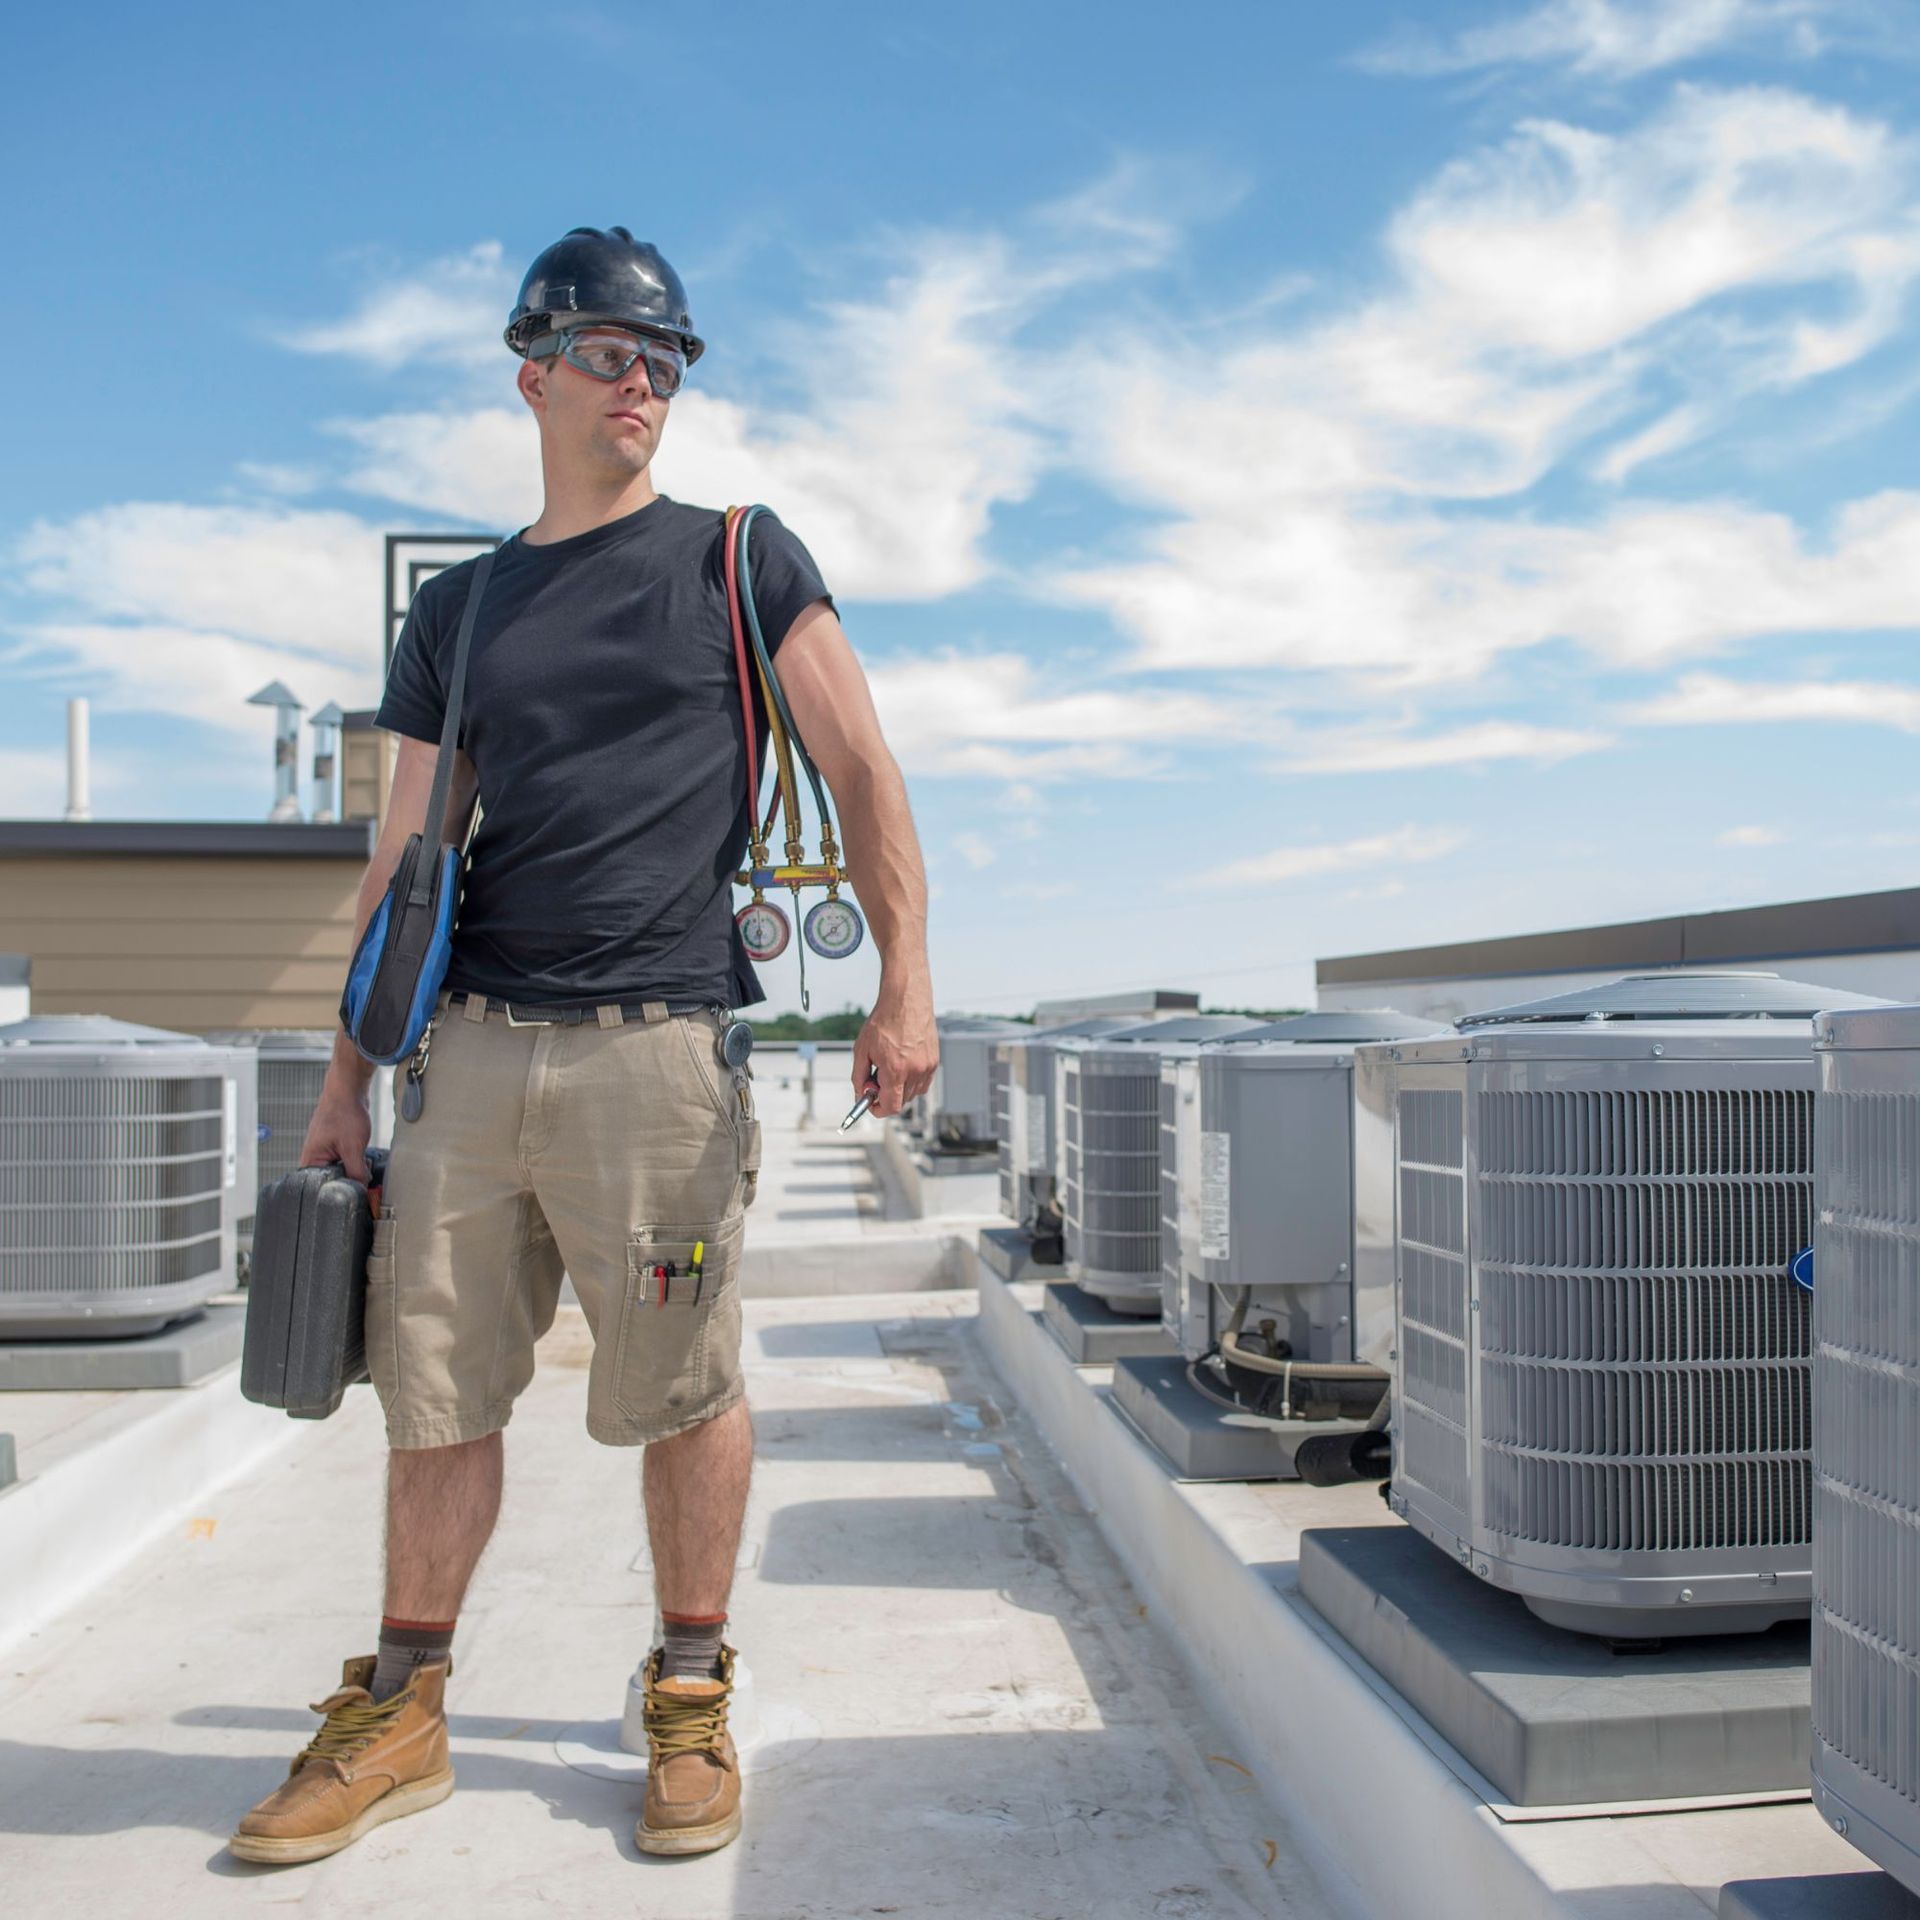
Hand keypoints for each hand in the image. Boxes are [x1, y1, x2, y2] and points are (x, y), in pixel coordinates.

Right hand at [299, 1081, 373, 1184]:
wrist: (348, 1089)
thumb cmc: (344, 1114)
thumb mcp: (352, 1147)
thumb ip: (356, 1171)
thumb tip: (362, 1189)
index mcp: (311, 1160)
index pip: (320, 1188)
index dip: (338, 1191)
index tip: (354, 1192)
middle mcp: (314, 1157)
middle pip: (332, 1180)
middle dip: (349, 1178)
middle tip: (361, 1174)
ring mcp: (325, 1150)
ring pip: (341, 1169)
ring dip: (354, 1167)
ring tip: (361, 1157)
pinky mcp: (335, 1144)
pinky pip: (346, 1159)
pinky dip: (356, 1158)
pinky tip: (363, 1152)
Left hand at [852, 985, 937, 1118]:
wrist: (906, 1000)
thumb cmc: (884, 1021)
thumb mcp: (862, 1049)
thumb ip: (859, 1077)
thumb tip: (860, 1094)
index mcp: (895, 1070)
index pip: (891, 1107)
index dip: (878, 1110)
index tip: (871, 1104)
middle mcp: (915, 1071)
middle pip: (901, 1101)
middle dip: (887, 1095)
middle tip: (875, 1078)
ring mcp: (928, 1066)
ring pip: (913, 1093)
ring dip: (900, 1087)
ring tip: (890, 1065)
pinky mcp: (934, 1061)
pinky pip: (923, 1082)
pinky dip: (912, 1080)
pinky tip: (903, 1063)